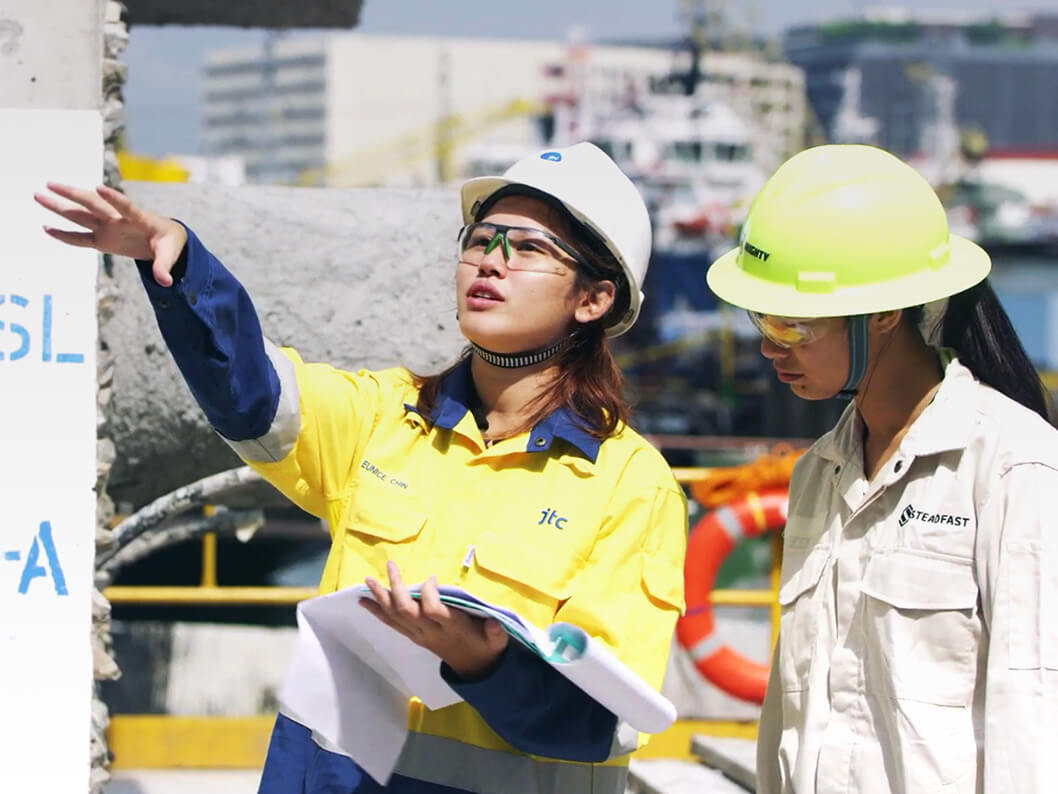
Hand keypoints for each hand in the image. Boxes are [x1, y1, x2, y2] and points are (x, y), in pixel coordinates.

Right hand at [34, 183, 187, 286]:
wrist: (166, 239)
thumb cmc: (169, 242)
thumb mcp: (170, 253)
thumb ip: (164, 266)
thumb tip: (165, 281)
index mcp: (138, 219)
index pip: (125, 206)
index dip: (114, 198)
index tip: (99, 188)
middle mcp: (118, 220)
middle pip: (92, 204)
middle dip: (72, 194)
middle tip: (50, 184)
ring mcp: (108, 227)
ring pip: (81, 215)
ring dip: (60, 205)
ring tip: (38, 195)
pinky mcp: (103, 239)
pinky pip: (80, 237)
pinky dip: (65, 235)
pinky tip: (47, 228)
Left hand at [361, 561, 508, 678]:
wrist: (474, 668)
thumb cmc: (486, 646)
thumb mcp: (496, 641)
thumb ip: (495, 632)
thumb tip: (493, 623)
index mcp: (451, 629)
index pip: (432, 610)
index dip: (428, 593)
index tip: (432, 578)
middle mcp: (431, 632)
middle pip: (407, 611)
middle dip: (396, 588)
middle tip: (390, 566)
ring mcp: (420, 635)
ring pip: (395, 616)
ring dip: (381, 598)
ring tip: (367, 581)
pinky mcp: (414, 636)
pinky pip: (392, 624)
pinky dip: (378, 612)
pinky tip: (365, 601)